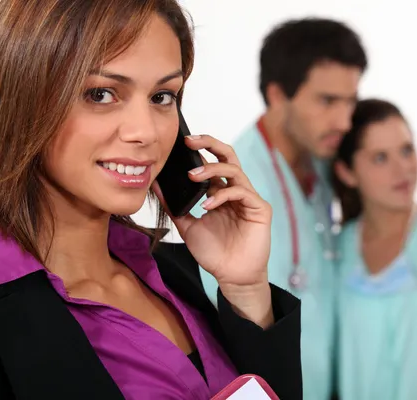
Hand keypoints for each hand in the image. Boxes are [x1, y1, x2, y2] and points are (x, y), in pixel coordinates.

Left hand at [153, 134, 273, 327]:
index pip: (212, 163)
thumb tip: (156, 186)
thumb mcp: (188, 227)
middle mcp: (236, 190)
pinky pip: (242, 192)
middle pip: (228, 156)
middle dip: (210, 144)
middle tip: (189, 141)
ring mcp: (249, 198)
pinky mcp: (260, 209)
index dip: (198, 151)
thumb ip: (175, 206)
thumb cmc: (214, 253)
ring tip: (193, 176)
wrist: (231, 276)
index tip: (179, 144)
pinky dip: (223, 195)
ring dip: (212, 169)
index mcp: (220, 192)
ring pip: (234, 170)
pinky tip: (208, 206)